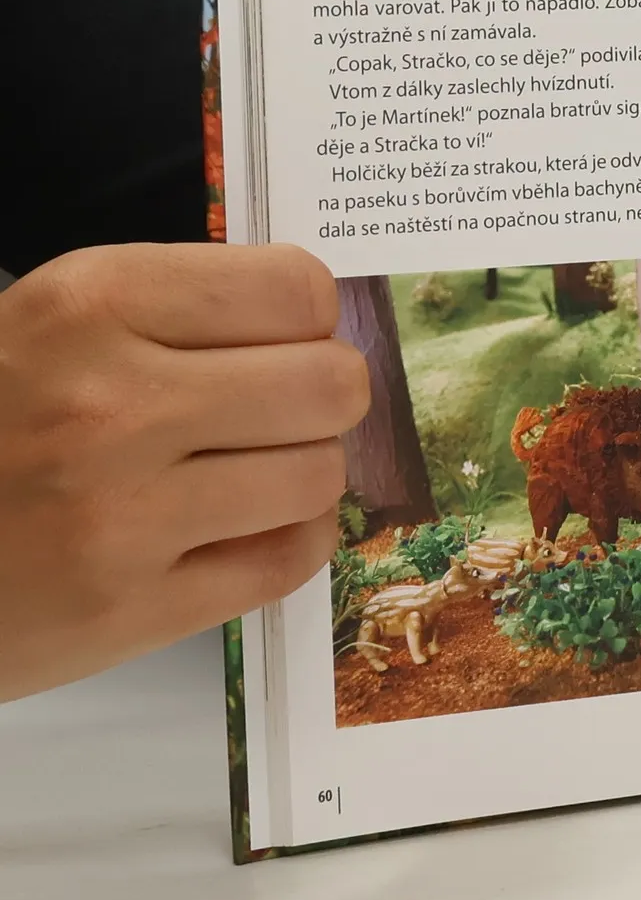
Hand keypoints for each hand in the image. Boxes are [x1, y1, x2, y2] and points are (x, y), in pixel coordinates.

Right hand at [0, 244, 369, 700]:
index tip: (280, 339)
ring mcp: (123, 515)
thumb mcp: (51, 326)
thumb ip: (178, 312)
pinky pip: (290, 561)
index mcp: (90, 305)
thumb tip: (319, 322)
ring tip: (245, 472)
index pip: (296, 289)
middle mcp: (111, 404)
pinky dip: (286, 541)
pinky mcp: (132, 609)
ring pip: (319, 475)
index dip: (306, 317)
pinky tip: (238, 527)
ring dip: (301, 473)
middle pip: (330, 384)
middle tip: (279, 411)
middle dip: (322, 396)